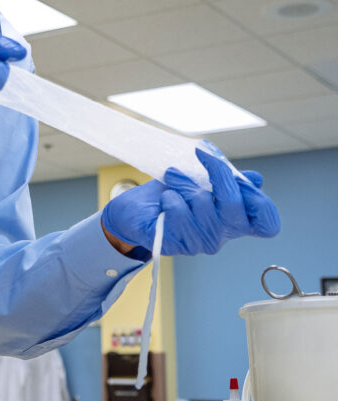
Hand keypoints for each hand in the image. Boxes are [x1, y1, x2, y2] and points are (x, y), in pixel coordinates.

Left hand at [101, 145, 279, 256]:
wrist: (134, 209)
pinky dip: (171, 199)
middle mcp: (220, 235)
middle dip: (217, 175)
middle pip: (234, 206)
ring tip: (173, 180)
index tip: (239, 177)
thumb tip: (254, 178)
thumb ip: (228, 179)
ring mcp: (198, 243)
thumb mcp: (202, 179)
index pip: (267, 225)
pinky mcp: (173, 244)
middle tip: (201, 156)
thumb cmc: (172, 193)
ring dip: (185, 185)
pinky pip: (179, 215)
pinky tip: (165, 200)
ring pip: (203, 206)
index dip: (262, 203)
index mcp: (234, 221)